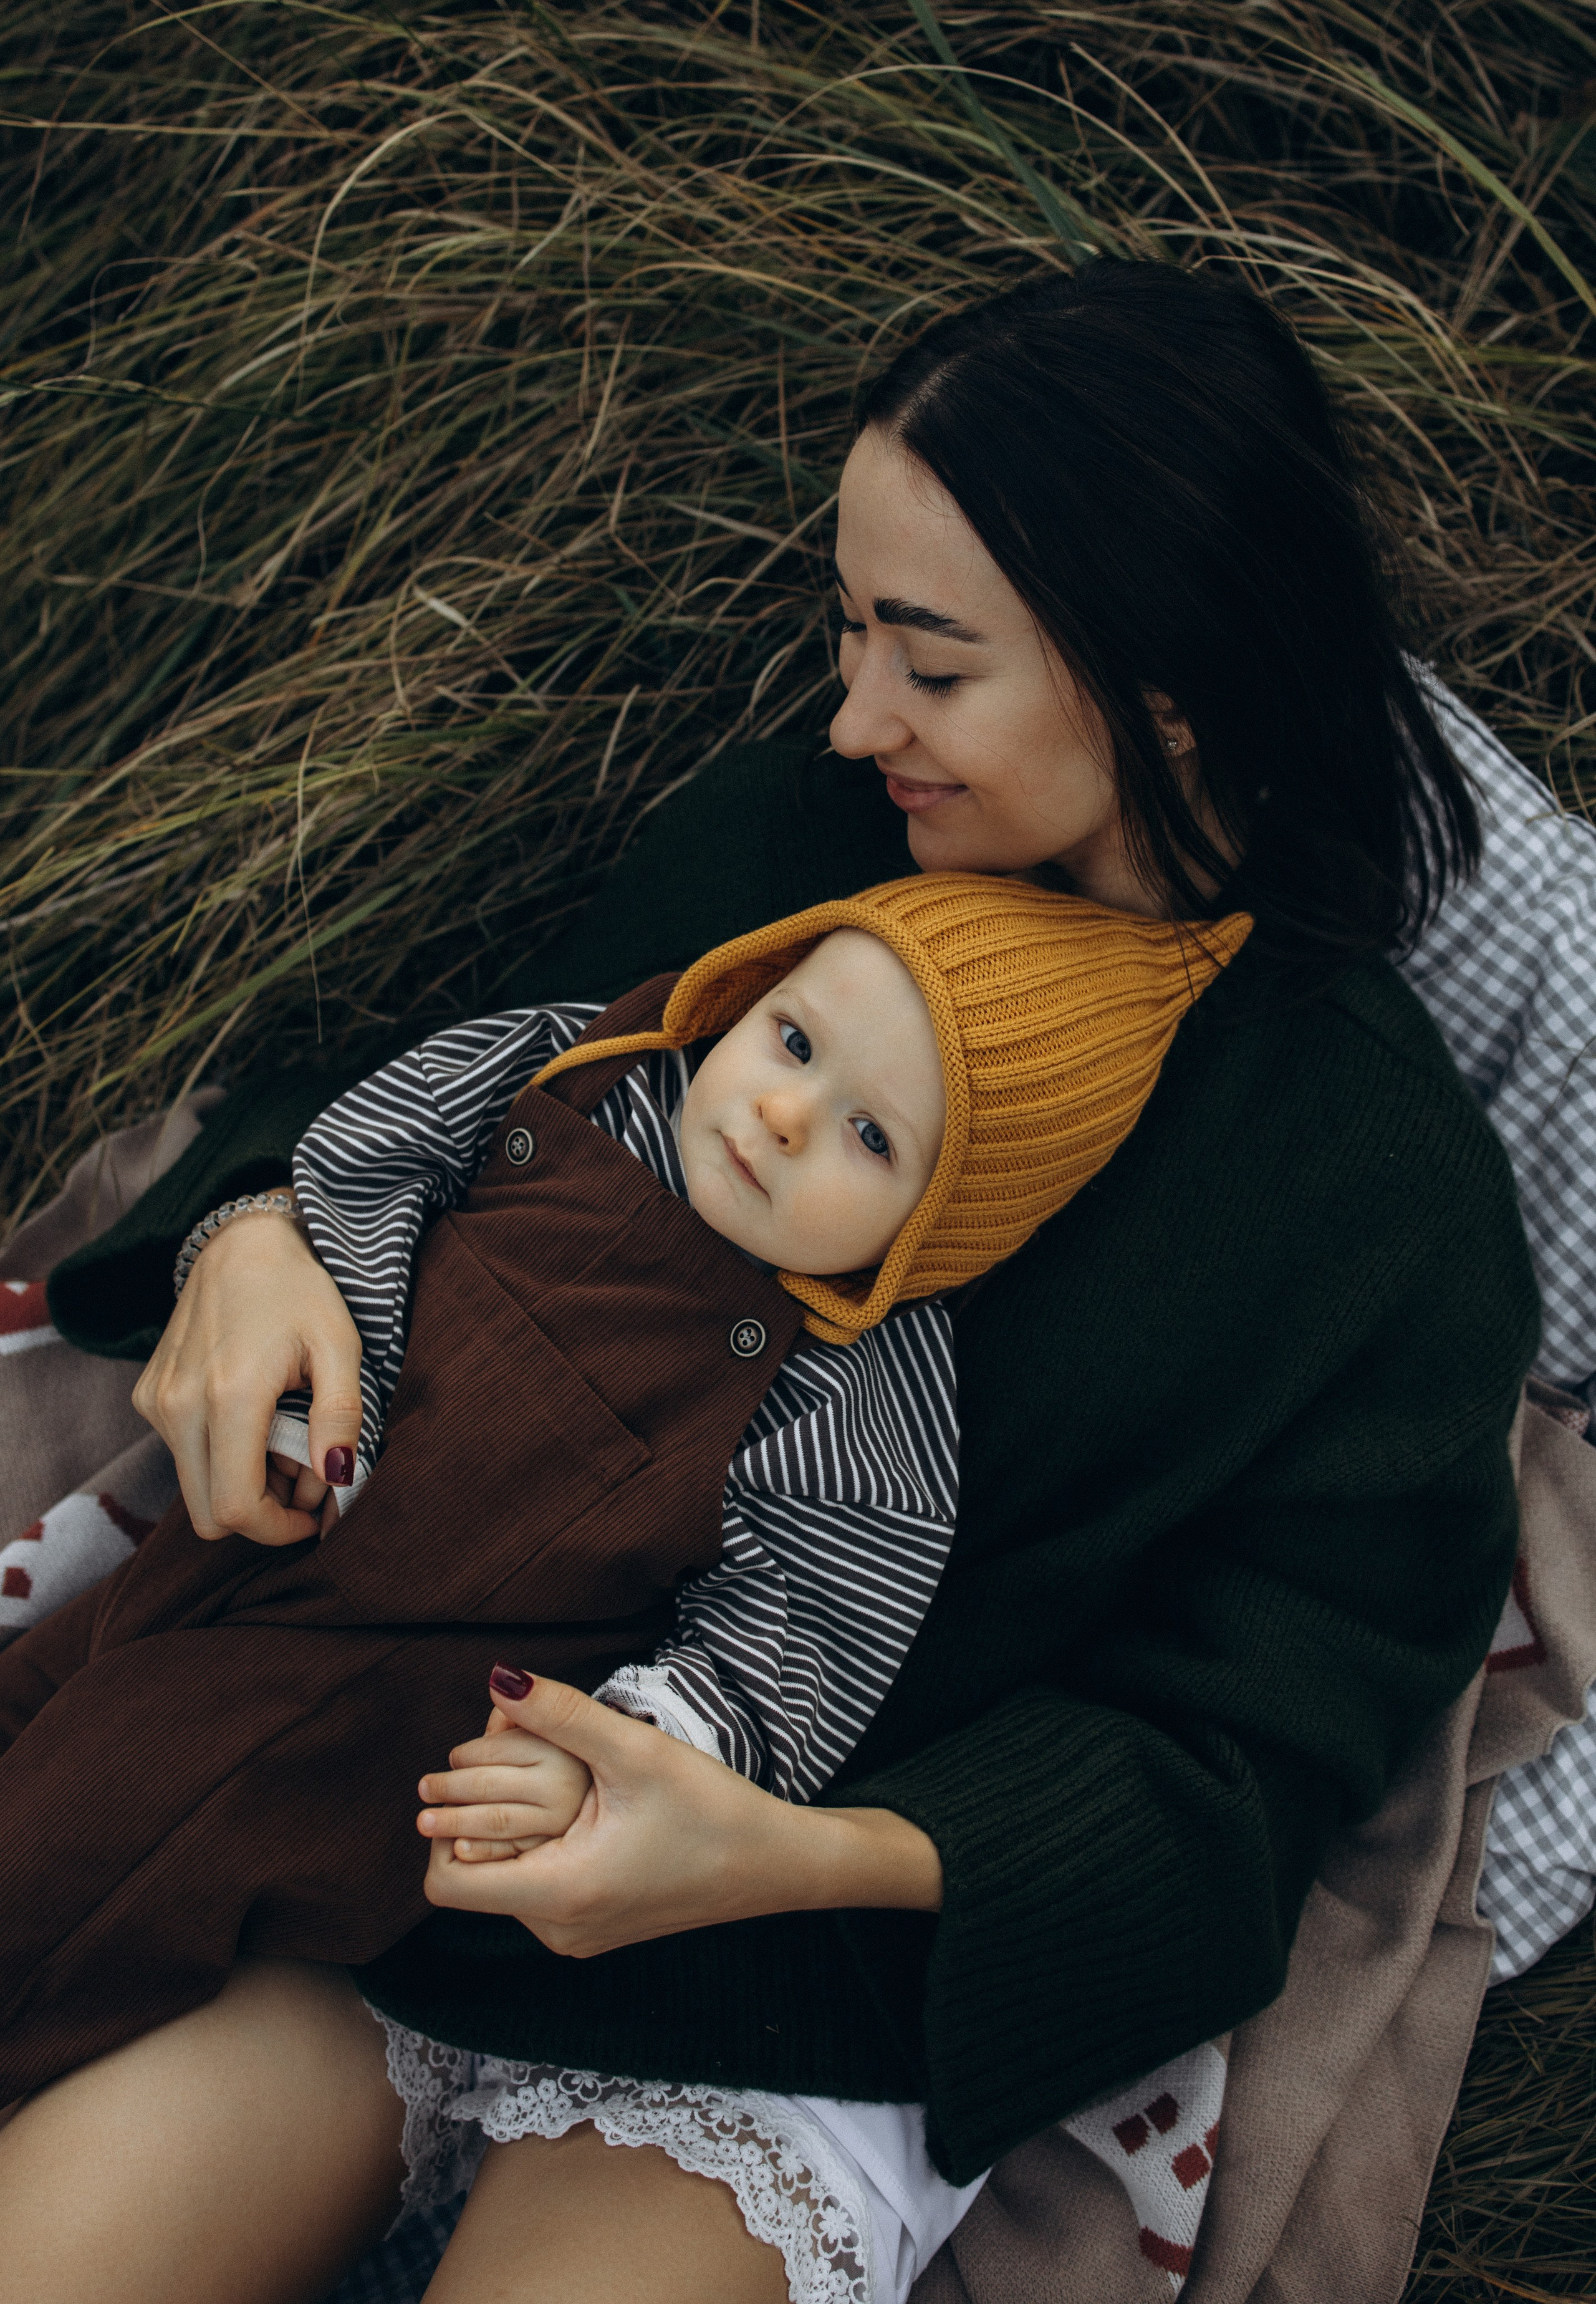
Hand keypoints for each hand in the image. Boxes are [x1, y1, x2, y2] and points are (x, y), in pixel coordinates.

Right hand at [132, 1205, 362, 1545]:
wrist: (242, 1242)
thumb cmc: (300, 1291)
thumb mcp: (339, 1345)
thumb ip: (341, 1414)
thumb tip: (339, 1478)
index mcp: (228, 1396)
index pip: (236, 1508)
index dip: (277, 1530)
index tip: (314, 1516)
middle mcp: (178, 1405)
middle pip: (208, 1515)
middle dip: (261, 1513)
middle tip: (304, 1479)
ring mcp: (156, 1401)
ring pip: (194, 1488)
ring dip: (241, 1483)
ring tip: (285, 1438)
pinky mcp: (147, 1396)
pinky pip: (181, 1455)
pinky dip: (220, 1455)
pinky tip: (254, 1418)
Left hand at [421, 1669, 942, 1957]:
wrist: (777, 1865)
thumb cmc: (712, 1809)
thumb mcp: (634, 1752)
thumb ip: (562, 1714)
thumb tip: (498, 1679)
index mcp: (561, 1896)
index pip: (444, 1882)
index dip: (444, 1826)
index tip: (473, 1777)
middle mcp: (558, 1932)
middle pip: (473, 1876)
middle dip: (479, 1814)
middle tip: (513, 1757)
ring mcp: (577, 1937)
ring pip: (506, 1881)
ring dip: (514, 1828)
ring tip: (553, 1778)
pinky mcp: (596, 1929)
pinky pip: (539, 1891)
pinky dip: (542, 1848)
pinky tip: (579, 1808)